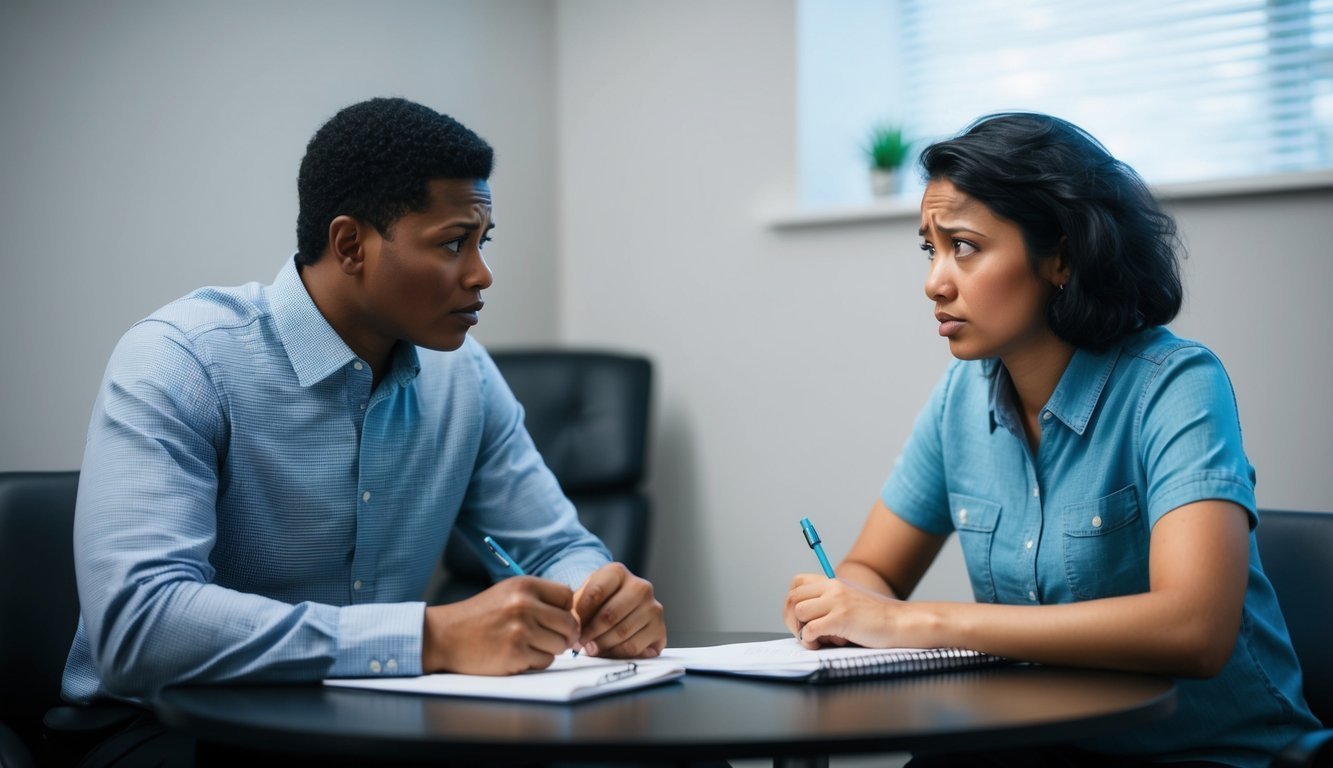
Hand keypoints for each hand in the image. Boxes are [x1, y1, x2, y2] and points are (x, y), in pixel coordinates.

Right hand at [423, 576, 578, 674]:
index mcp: (524, 585)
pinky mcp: (516, 654)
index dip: (565, 610)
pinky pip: (545, 661)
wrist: (445, 635)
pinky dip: (535, 662)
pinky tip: (518, 655)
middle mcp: (524, 605)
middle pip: (569, 623)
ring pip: (559, 645)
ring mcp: (521, 630)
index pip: (566, 596)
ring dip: (549, 649)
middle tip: (550, 638)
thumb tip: (572, 616)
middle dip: (564, 634)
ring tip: (528, 645)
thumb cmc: (479, 616)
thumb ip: (538, 598)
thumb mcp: (507, 593)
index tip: (556, 618)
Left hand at [572, 562, 665, 657]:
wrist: (619, 607)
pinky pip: (634, 647)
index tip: (572, 627)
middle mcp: (641, 587)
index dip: (580, 615)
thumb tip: (576, 634)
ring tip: (592, 648)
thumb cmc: (598, 602)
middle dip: (590, 633)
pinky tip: (609, 650)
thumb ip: (576, 612)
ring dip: (602, 645)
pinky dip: (617, 653)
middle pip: (609, 615)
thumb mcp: (583, 597)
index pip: (595, 593)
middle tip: (580, 643)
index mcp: (618, 572)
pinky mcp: (660, 629)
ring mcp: (653, 608)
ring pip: (622, 633)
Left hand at [784, 573, 903, 649]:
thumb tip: (800, 620)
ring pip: (798, 611)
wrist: (899, 623)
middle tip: (800, 633)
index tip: (798, 617)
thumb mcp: (849, 602)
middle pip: (792, 597)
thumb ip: (827, 604)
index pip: (797, 582)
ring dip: (800, 629)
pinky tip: (820, 645)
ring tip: (813, 639)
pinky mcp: (841, 619)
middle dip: (790, 618)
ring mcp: (836, 602)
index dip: (791, 601)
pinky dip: (809, 641)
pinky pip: (809, 629)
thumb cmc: (874, 619)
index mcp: (833, 583)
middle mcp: (833, 588)